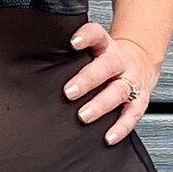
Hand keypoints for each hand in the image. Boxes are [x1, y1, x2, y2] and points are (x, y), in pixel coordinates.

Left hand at [62, 24, 159, 142]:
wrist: (140, 64)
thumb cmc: (104, 61)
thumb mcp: (91, 50)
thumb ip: (68, 55)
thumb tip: (32, 60)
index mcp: (105, 46)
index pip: (97, 34)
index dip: (86, 36)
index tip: (73, 43)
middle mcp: (119, 62)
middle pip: (107, 66)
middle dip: (88, 79)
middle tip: (69, 92)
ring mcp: (131, 81)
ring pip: (118, 91)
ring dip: (101, 104)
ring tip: (84, 116)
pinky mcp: (139, 101)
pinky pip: (132, 115)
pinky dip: (120, 127)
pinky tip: (108, 137)